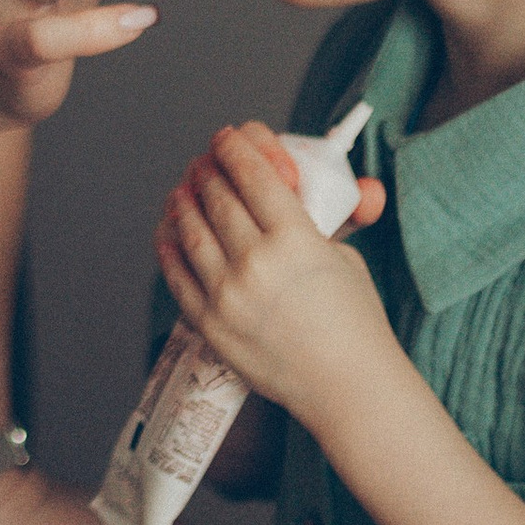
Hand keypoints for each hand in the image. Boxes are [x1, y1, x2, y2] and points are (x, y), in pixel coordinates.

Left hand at [157, 120, 390, 424]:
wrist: (347, 387)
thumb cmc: (355, 322)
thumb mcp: (346, 257)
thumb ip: (326, 218)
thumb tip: (345, 184)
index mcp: (295, 238)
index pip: (252, 174)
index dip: (235, 147)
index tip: (227, 137)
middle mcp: (256, 262)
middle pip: (217, 195)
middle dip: (208, 169)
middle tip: (205, 162)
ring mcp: (227, 294)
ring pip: (190, 229)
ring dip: (184, 201)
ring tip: (184, 190)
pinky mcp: (210, 323)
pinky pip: (177, 273)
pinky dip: (170, 244)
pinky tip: (170, 231)